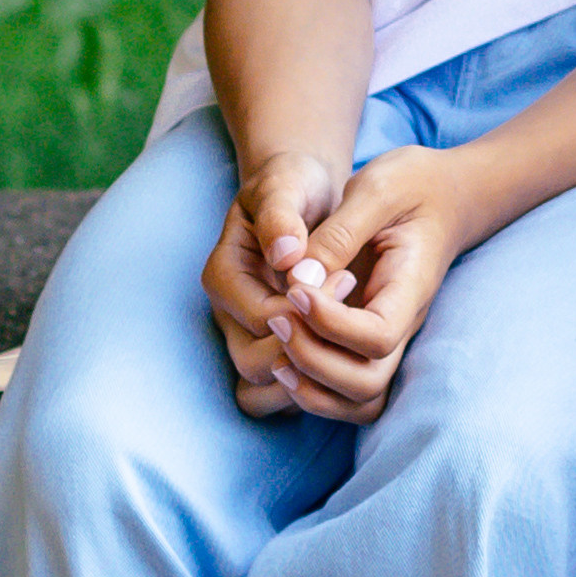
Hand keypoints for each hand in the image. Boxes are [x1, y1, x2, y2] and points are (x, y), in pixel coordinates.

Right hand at [202, 147, 348, 416]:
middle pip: (255, 363)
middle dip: (308, 344)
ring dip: (311, 371)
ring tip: (349, 332)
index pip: (260, 317)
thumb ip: (281, 215)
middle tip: (351, 304)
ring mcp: (246, 336)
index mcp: (223, 274)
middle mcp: (228, 314)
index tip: (347, 278)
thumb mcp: (288, 184)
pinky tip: (346, 350)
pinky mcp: (270, 349)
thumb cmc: (294, 185)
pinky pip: (279, 393)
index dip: (306, 310)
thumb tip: (285, 255)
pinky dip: (312, 384)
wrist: (301, 194)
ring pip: (264, 388)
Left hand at [253, 144, 490, 422]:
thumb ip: (340, 232)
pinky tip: (282, 351)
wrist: (444, 194)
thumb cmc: (413, 185)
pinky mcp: (367, 341)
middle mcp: (403, 324)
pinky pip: (347, 392)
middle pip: (367, 383)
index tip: (295, 290)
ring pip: (359, 400)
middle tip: (277, 315)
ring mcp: (387, 338)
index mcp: (410, 288)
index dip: (330, 324)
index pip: (377, 336)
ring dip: (311, 386)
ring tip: (275, 340)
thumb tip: (300, 276)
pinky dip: (312, 388)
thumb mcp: (378, 188)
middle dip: (312, 359)